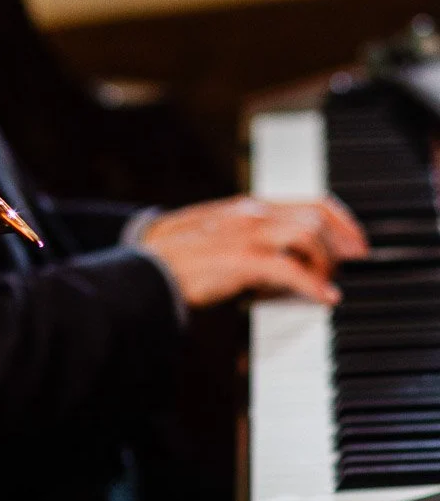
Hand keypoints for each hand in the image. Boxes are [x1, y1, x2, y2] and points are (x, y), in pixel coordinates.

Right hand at [139, 194, 368, 307]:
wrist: (143, 265)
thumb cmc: (178, 257)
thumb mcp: (221, 239)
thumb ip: (251, 242)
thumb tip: (283, 263)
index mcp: (248, 207)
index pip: (312, 201)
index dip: (343, 221)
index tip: (357, 242)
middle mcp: (251, 214)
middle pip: (316, 218)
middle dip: (339, 245)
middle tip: (345, 270)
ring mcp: (244, 235)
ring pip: (307, 236)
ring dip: (326, 263)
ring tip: (326, 284)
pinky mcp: (238, 261)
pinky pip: (289, 269)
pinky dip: (313, 285)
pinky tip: (323, 298)